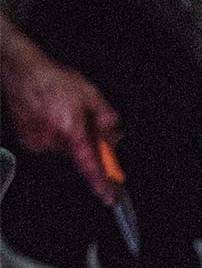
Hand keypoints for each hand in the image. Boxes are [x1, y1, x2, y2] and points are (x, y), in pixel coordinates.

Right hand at [1, 40, 119, 204]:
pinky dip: (55, 134)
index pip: (89, 165)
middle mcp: (51, 140)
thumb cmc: (54, 79)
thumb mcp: (90, 93)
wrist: (22, 70)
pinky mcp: (27, 140)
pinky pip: (49, 144)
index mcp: (70, 130)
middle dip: (87, 144)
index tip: (109, 196)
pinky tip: (51, 116)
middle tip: (84, 121)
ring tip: (63, 112)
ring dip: (70, 136)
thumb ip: (105, 117)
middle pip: (78, 154)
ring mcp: (37, 141)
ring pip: (64, 148)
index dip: (100, 182)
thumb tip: (114, 135)